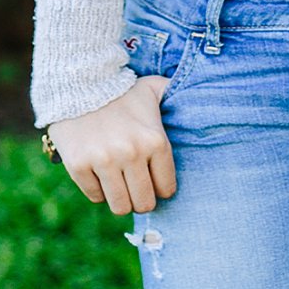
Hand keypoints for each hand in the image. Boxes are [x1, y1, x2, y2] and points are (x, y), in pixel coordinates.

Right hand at [46, 75, 175, 215]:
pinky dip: (97, 190)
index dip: (159, 188)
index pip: (166, 189)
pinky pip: (95, 196)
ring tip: (117, 185)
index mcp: (155, 141)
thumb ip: (177, 94)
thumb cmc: (121, 90)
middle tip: (134, 188)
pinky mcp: (78, 165)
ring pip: (120, 206)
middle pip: (144, 203)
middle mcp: (131, 153)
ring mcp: (103, 160)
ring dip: (120, 199)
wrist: (78, 81)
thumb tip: (209, 95)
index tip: (151, 180)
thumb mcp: (155, 88)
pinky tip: (97, 174)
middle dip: (141, 199)